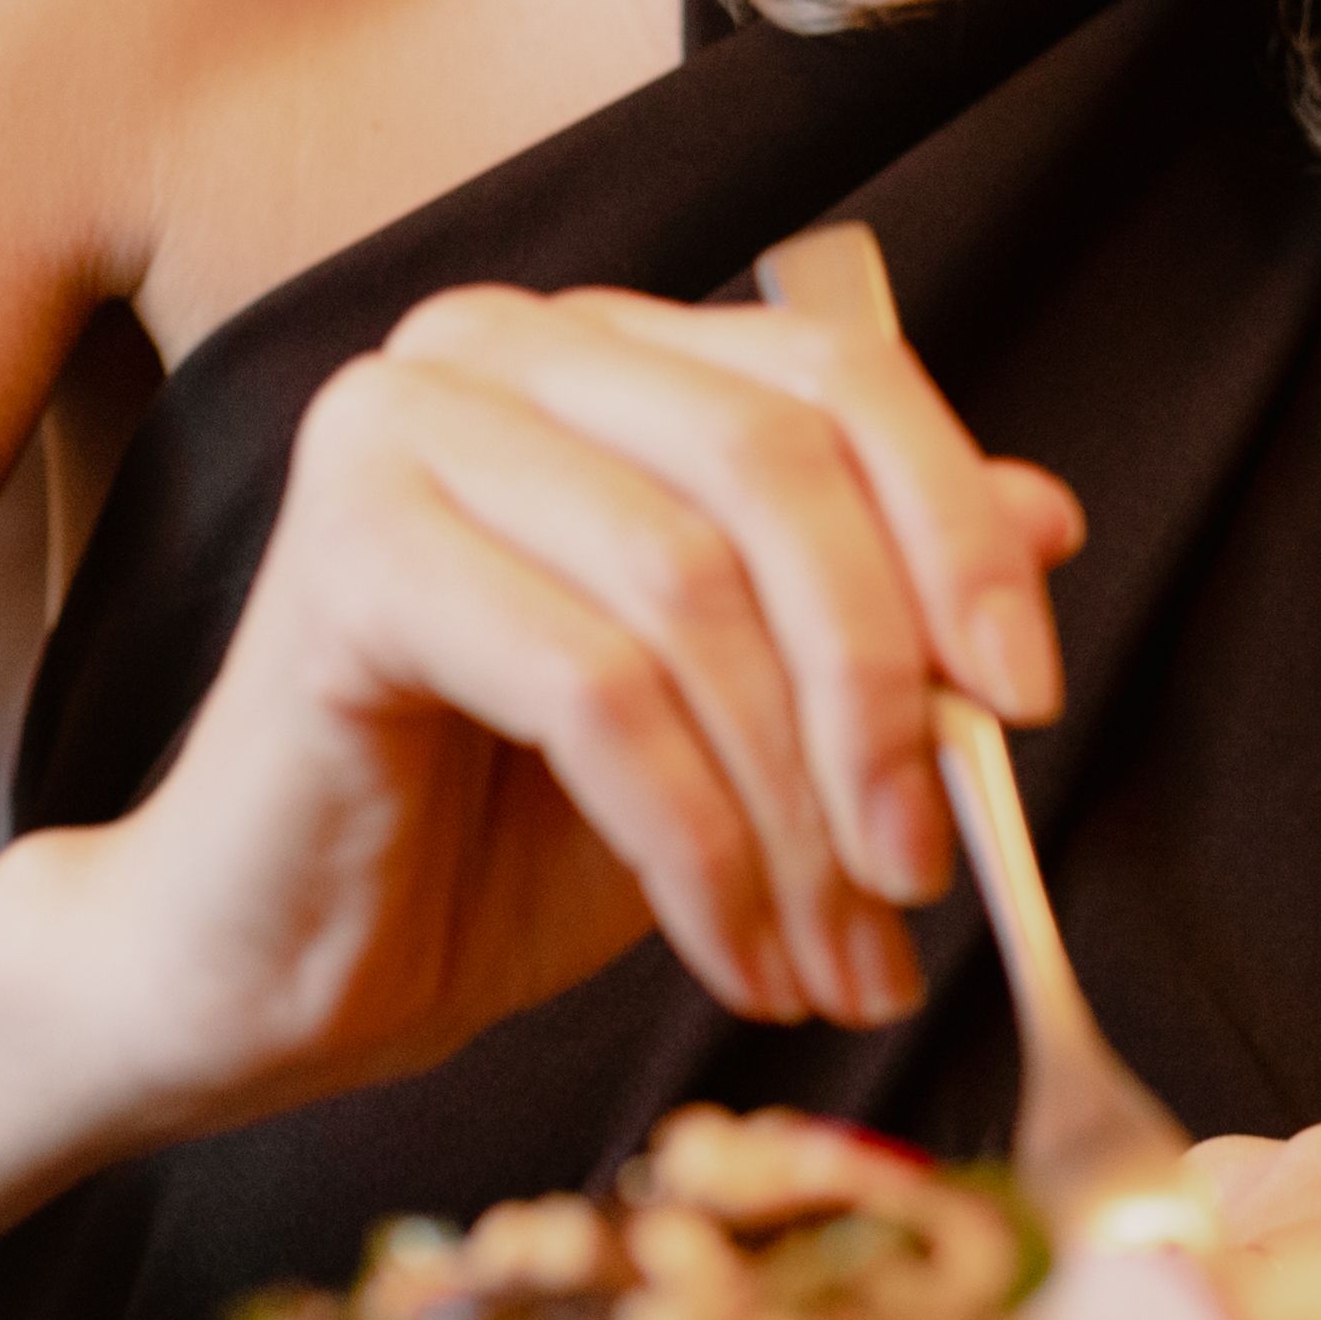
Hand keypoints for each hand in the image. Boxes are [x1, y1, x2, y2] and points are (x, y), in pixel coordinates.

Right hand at [66, 281, 1083, 1123]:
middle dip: (883, 694)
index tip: (1029, 703)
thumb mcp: (739, 719)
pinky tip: (735, 953)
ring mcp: (403, 432)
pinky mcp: (348, 555)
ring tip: (838, 958)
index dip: (956, 531)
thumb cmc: (495, 836)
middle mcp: (495, 349)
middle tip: (926, 875)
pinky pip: (596, 693)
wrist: (269, 970)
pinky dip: (699, 846)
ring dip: (799, 807)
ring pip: (693, 594)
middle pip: (777, 472)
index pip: (835, 379)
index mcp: (602, 353)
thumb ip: (872, 606)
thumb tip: (1051, 515)